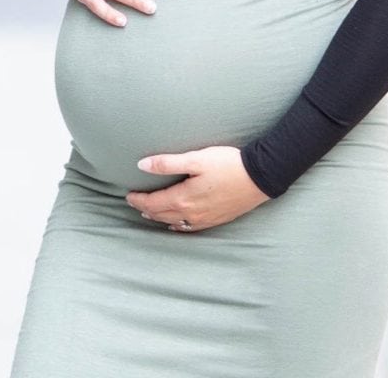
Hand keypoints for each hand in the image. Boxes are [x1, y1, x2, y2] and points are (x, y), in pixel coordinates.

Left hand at [126, 146, 270, 231]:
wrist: (259, 177)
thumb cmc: (228, 164)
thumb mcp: (196, 159)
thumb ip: (167, 163)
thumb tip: (142, 165)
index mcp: (183, 198)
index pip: (153, 203)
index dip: (139, 200)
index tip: (128, 195)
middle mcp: (191, 213)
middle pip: (162, 214)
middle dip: (146, 209)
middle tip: (135, 203)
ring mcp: (204, 219)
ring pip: (175, 222)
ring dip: (160, 218)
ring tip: (150, 213)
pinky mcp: (216, 219)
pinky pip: (190, 228)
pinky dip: (178, 226)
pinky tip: (176, 224)